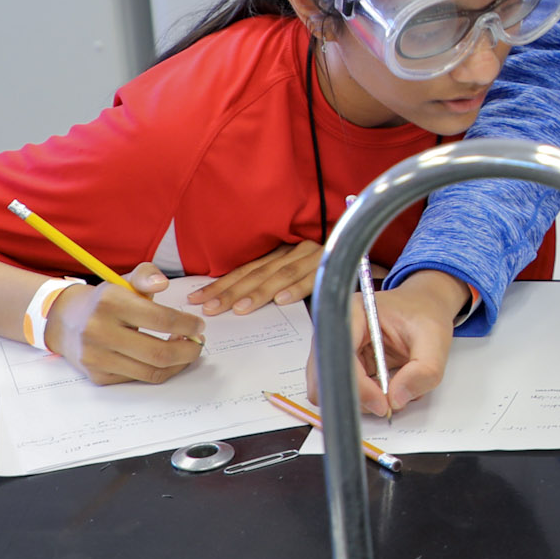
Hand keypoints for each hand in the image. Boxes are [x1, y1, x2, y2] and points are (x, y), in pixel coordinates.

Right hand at [46, 264, 205, 385]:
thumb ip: (147, 275)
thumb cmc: (104, 301)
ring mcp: (96, 357)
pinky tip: (164, 359)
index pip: (161, 319)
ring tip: (184, 350)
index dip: (187, 325)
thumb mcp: (124, 281)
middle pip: (159, 353)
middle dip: (188, 351)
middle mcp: (99, 331)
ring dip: (178, 364)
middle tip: (198, 343)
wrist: (64, 321)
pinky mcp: (98, 376)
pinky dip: (159, 371)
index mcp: (110, 303)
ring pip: (151, 371)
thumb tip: (163, 283)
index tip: (199, 326)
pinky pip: (139, 379)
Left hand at [191, 241, 322, 315]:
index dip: (221, 284)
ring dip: (259, 293)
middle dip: (231, 292)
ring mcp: (312, 254)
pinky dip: (297, 289)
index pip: (244, 270)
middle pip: (256, 273)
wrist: (361, 252)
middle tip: (211, 308)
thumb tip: (235, 304)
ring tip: (240, 309)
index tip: (198, 298)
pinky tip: (282, 301)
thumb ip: (271, 283)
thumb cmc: (324, 270)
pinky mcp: (330, 262)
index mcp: (279, 251)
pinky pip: (312, 278)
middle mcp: (292, 250)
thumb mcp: (293, 273)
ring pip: (279, 275)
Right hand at [306, 269, 461, 417]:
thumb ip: (423, 371)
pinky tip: (390, 385)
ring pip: (337, 390)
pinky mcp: (348, 365)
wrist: (426, 307)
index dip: (358, 385)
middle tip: (389, 404)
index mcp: (353, 313)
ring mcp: (340, 350)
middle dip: (359, 398)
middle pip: (327, 379)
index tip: (382, 403)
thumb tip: (396, 400)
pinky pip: (349, 392)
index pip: (341, 355)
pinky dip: (370, 398)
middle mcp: (338, 331)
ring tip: (396, 387)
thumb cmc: (426, 315)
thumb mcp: (435, 341)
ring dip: (366, 400)